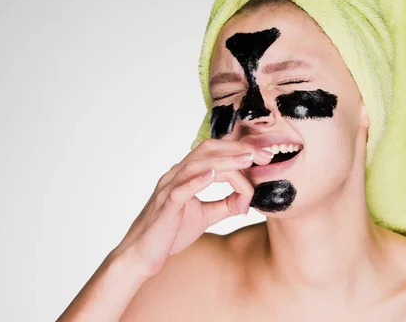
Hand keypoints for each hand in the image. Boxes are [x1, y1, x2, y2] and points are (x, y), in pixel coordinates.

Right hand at [110, 139, 272, 278]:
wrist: (142, 255)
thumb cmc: (170, 233)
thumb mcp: (206, 216)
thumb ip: (226, 205)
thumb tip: (249, 198)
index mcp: (185, 175)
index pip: (214, 153)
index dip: (239, 152)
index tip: (263, 158)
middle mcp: (176, 176)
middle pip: (207, 150)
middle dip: (237, 149)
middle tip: (263, 154)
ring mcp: (168, 189)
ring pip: (196, 165)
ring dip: (224, 161)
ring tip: (246, 159)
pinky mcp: (165, 207)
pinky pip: (181, 189)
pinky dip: (197, 180)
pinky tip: (214, 174)